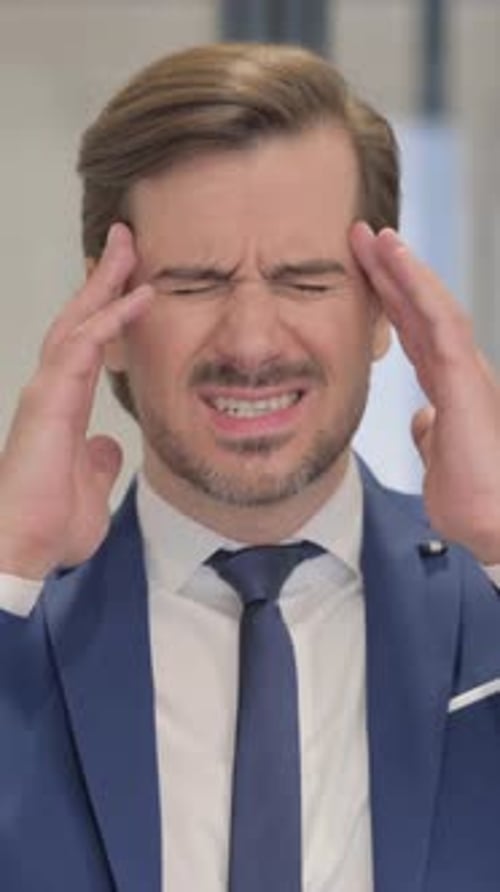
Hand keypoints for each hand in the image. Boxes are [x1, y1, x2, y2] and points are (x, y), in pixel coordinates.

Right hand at [0, 223, 153, 577]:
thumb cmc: (48, 525)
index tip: (133, 283)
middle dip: (103, 279)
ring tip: (130, 247)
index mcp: (65, 406)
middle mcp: (53, 390)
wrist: (23, 549)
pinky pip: (85, 346)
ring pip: (78, 321)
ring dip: (106, 283)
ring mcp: (47, 391)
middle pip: (80, 320)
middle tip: (126, 241)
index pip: (88, 345)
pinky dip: (113, 318)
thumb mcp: (89, 486)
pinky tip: (140, 296)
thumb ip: (99, 461)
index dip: (108, 311)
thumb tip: (108, 445)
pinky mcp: (48, 399)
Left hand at [351, 221, 499, 563]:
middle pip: (419, 312)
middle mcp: (461, 374)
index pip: (415, 335)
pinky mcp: (468, 378)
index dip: (391, 303)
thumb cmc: (474, 503)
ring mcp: (468, 372)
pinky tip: (396, 257)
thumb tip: (421, 419)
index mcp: (450, 391)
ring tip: (374, 234)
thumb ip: (430, 437)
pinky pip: (439, 319)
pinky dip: (417, 285)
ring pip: (431, 304)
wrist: (497, 526)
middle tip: (361, 238)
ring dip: (401, 267)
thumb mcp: (437, 464)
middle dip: (390, 274)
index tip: (365, 277)